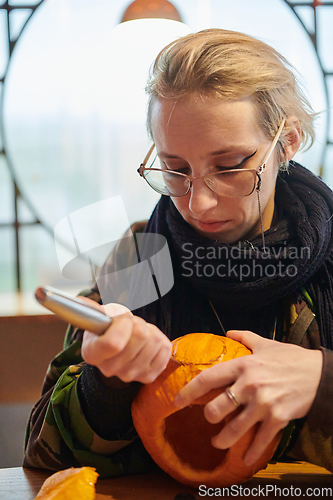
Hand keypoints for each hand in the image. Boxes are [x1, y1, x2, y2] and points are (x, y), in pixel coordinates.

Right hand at [79, 298, 172, 383]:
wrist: (116, 352)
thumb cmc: (106, 331)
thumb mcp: (97, 318)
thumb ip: (90, 309)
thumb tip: (79, 300)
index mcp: (92, 354)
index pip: (114, 342)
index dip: (123, 324)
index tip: (122, 317)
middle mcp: (109, 369)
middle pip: (139, 337)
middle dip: (138, 323)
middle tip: (131, 325)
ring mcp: (129, 375)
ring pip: (155, 342)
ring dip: (150, 331)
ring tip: (139, 333)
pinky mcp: (148, 376)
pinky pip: (165, 350)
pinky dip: (161, 340)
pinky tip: (148, 342)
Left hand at [173, 330, 322, 465]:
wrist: (319, 374)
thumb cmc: (291, 358)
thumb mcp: (266, 344)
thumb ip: (245, 337)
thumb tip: (228, 332)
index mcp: (243, 365)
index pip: (208, 379)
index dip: (188, 391)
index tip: (177, 401)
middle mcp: (249, 385)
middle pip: (216, 409)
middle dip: (208, 417)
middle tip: (209, 418)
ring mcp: (263, 404)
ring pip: (233, 430)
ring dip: (222, 440)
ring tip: (218, 441)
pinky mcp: (277, 419)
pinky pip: (259, 441)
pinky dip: (250, 453)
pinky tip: (245, 459)